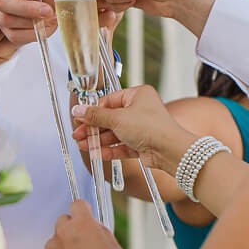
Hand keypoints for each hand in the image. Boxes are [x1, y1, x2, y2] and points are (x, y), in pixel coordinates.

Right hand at [0, 0, 52, 45]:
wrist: (42, 0)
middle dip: (26, 8)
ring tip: (51, 19)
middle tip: (48, 10)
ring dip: (31, 22)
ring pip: (6, 20)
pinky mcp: (3, 28)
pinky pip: (14, 35)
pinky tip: (45, 27)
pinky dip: (32, 33)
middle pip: (1, 1)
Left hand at [39, 199, 125, 248]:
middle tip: (82, 244)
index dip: (83, 211)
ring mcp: (50, 248)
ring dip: (63, 248)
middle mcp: (62, 232)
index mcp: (82, 224)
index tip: (85, 216)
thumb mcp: (114, 248)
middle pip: (63, 221)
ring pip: (55, 241)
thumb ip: (101, 232)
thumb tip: (94, 228)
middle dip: (71, 229)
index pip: (77, 204)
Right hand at [70, 85, 193, 172]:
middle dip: (93, 128)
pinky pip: (121, 146)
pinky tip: (96, 153)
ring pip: (114, 134)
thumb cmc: (151, 127)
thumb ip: (96, 115)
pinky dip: (109, 150)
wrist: (169, 150)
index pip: (109, 101)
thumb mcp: (118, 118)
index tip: (79, 117)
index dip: (93, 111)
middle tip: (78, 134)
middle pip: (110, 119)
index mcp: (137, 95)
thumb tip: (78, 110)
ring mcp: (141, 128)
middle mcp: (140, 110)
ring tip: (83, 145)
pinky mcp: (141, 144)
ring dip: (98, 140)